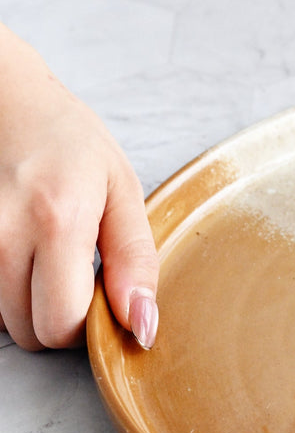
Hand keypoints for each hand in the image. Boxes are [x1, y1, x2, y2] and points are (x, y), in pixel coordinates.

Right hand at [0, 25, 158, 349]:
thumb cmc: (67, 140)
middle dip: (59, 314)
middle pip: (32, 332)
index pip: (63, 325)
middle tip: (73, 267)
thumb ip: (136, 262)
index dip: (89, 321)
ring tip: (43, 252)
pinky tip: (19, 251)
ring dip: (29, 301)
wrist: (5, 99)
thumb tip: (143, 327)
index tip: (99, 289)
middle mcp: (2, 234)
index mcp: (57, 220)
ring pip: (6, 321)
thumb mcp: (121, 191)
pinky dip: (5, 288)